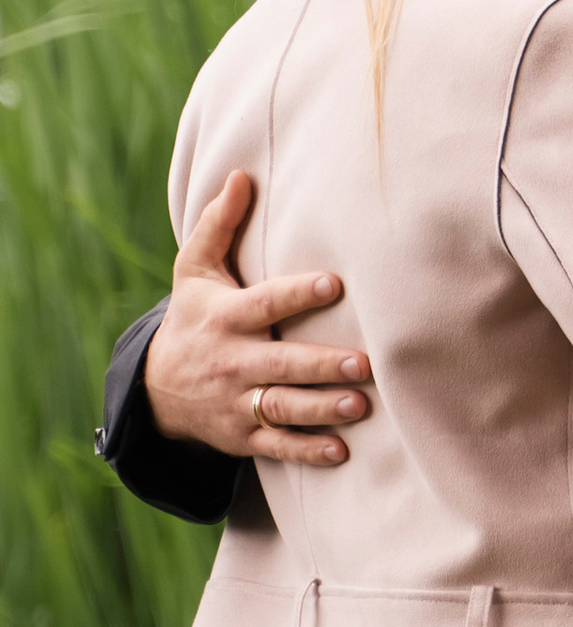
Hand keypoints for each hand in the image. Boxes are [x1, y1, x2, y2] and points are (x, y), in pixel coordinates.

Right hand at [142, 172, 373, 464]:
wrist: (155, 388)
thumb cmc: (193, 316)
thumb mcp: (195, 270)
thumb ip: (218, 224)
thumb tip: (241, 175)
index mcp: (226, 318)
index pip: (264, 303)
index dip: (297, 293)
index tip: (334, 283)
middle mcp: (232, 361)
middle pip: (281, 364)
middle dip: (321, 365)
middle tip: (364, 363)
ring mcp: (236, 402)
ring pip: (281, 408)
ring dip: (320, 409)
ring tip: (359, 405)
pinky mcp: (241, 435)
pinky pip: (275, 446)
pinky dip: (306, 451)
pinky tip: (340, 451)